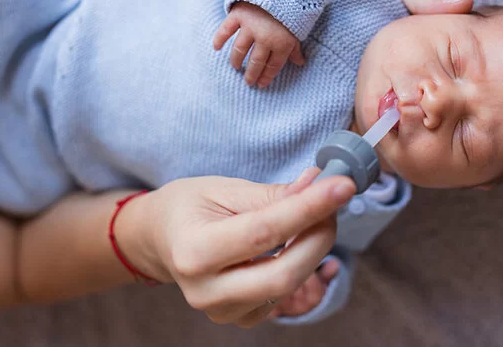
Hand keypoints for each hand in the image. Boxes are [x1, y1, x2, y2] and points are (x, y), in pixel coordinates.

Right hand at [116, 168, 354, 327]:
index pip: (264, 231)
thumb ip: (272, 194)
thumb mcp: (223, 189)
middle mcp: (205, 290)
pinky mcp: (240, 318)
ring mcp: (222, 311)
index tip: (341, 186)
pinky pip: (285, 298)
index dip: (309, 208)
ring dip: (314, 250)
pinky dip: (304, 269)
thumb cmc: (189, 207)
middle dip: (319, 236)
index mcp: (193, 250)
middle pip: (283, 273)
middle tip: (333, 202)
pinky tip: (303, 244)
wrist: (161, 239)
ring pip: (288, 287)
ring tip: (317, 217)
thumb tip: (320, 184)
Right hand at [213, 2, 305, 87]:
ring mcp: (250, 27)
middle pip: (255, 62)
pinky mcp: (238, 15)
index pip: (272, 66)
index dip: (266, 77)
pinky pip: (225, 30)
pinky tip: (216, 48)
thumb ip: (296, 47)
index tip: (261, 84)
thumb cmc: (292, 8)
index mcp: (282, 43)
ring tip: (236, 67)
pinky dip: (219, 39)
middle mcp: (265, 38)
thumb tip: (300, 63)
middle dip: (251, 74)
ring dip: (236, 61)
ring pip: (239, 50)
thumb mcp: (299, 29)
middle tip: (248, 82)